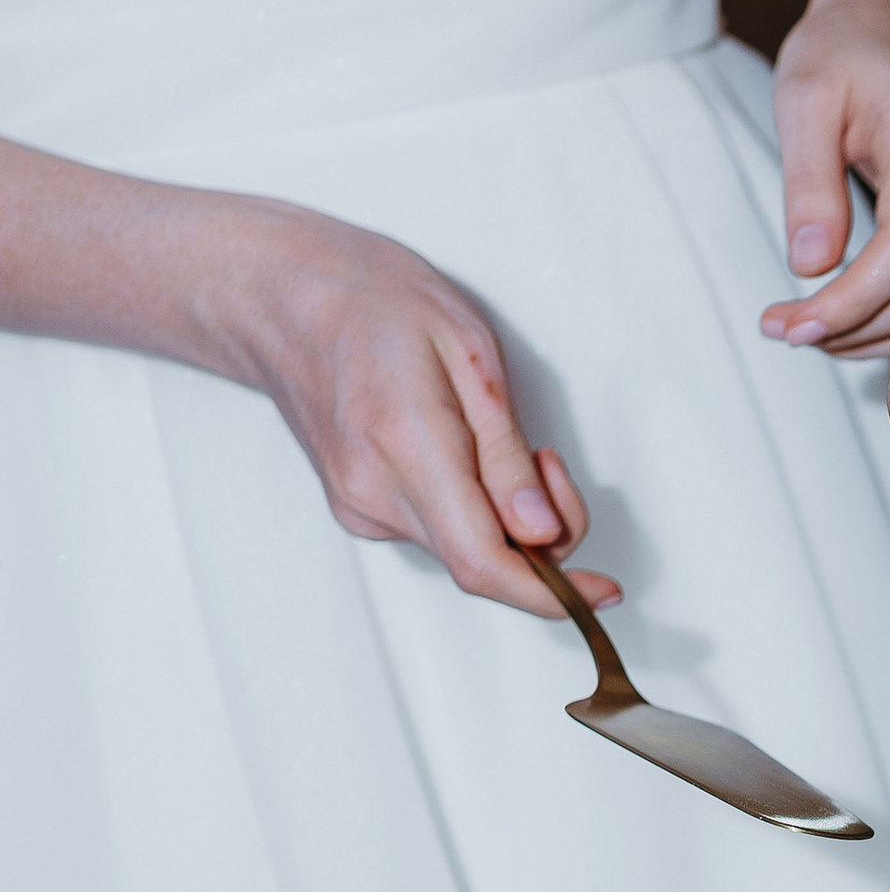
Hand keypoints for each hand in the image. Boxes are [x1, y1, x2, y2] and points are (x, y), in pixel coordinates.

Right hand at [217, 200, 617, 617]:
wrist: (284, 297)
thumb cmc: (378, 302)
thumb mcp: (469, 352)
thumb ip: (506, 452)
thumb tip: (542, 533)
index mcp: (406, 446)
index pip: (484, 563)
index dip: (553, 594)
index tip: (603, 593)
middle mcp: (374, 493)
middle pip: (483, 563)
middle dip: (542, 535)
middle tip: (548, 460)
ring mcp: (358, 508)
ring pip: (462, 549)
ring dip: (506, 518)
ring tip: (497, 438)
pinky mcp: (357, 509)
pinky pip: (437, 532)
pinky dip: (472, 510)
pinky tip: (462, 453)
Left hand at [758, 0, 889, 357]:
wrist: (888, 10)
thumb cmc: (840, 49)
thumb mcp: (802, 99)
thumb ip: (808, 182)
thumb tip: (810, 266)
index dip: (847, 301)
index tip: (790, 324)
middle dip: (856, 327)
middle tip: (790, 335)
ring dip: (879, 329)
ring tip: (814, 331)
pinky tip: (858, 316)